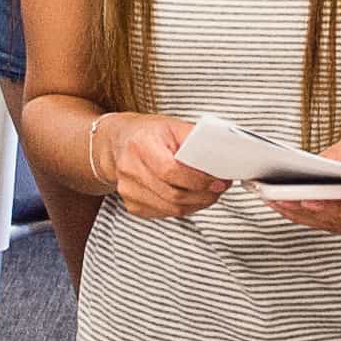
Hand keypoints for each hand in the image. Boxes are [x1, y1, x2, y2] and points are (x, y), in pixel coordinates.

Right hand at [92, 114, 228, 221]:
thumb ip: (196, 139)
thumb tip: (221, 156)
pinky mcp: (132, 204)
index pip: (171, 171)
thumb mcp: (173, 126)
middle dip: (204, 195)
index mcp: (141, 144)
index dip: (198, 180)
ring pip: (171, 209)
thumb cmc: (149, 134)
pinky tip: (192, 197)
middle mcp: (130, 168)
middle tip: (219, 188)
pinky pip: (164, 213)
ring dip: (197, 204)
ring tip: (210, 193)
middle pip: (173, 195)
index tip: (218, 180)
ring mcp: (128, 190)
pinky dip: (183, 208)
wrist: (119, 142)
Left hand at [262, 128, 340, 237]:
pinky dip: (313, 217)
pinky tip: (290, 207)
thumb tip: (316, 168)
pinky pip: (336, 227)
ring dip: (305, 216)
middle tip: (279, 198)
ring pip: (337, 226)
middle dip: (310, 208)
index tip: (308, 201)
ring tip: (276, 200)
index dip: (336, 205)